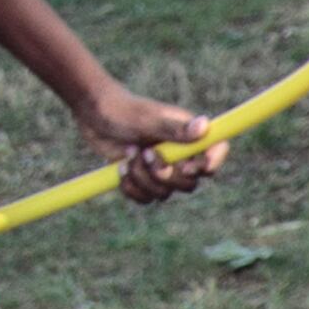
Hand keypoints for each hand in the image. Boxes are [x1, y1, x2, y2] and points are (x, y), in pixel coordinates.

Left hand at [79, 83, 223, 204]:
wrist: (93, 113)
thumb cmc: (121, 109)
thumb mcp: (147, 119)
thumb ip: (175, 129)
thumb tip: (205, 127)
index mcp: (188, 135)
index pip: (215, 153)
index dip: (209, 165)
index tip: (189, 167)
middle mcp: (179, 154)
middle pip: (189, 183)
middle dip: (164, 175)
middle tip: (146, 154)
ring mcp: (162, 168)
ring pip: (165, 193)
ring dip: (142, 179)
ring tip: (128, 155)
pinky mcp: (144, 179)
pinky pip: (146, 199)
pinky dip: (131, 188)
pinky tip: (119, 168)